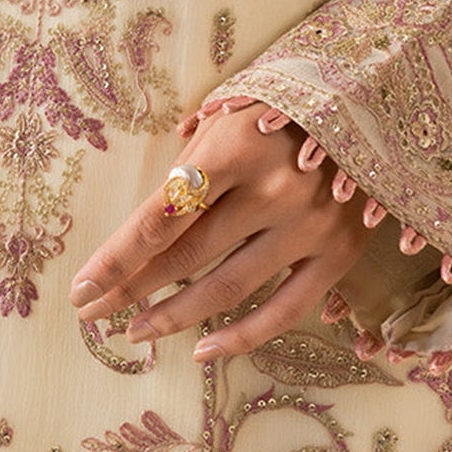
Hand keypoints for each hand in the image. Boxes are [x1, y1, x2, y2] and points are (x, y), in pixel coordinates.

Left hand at [70, 101, 372, 359]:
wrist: (370, 101)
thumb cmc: (281, 105)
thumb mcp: (227, 116)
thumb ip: (188, 173)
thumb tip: (139, 236)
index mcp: (237, 147)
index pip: (161, 218)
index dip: (116, 258)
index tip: (81, 287)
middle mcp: (275, 189)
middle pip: (185, 255)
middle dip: (130, 288)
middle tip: (93, 311)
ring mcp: (311, 225)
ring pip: (226, 288)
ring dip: (172, 315)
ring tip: (134, 331)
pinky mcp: (340, 253)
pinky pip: (283, 312)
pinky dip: (239, 337)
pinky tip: (202, 350)